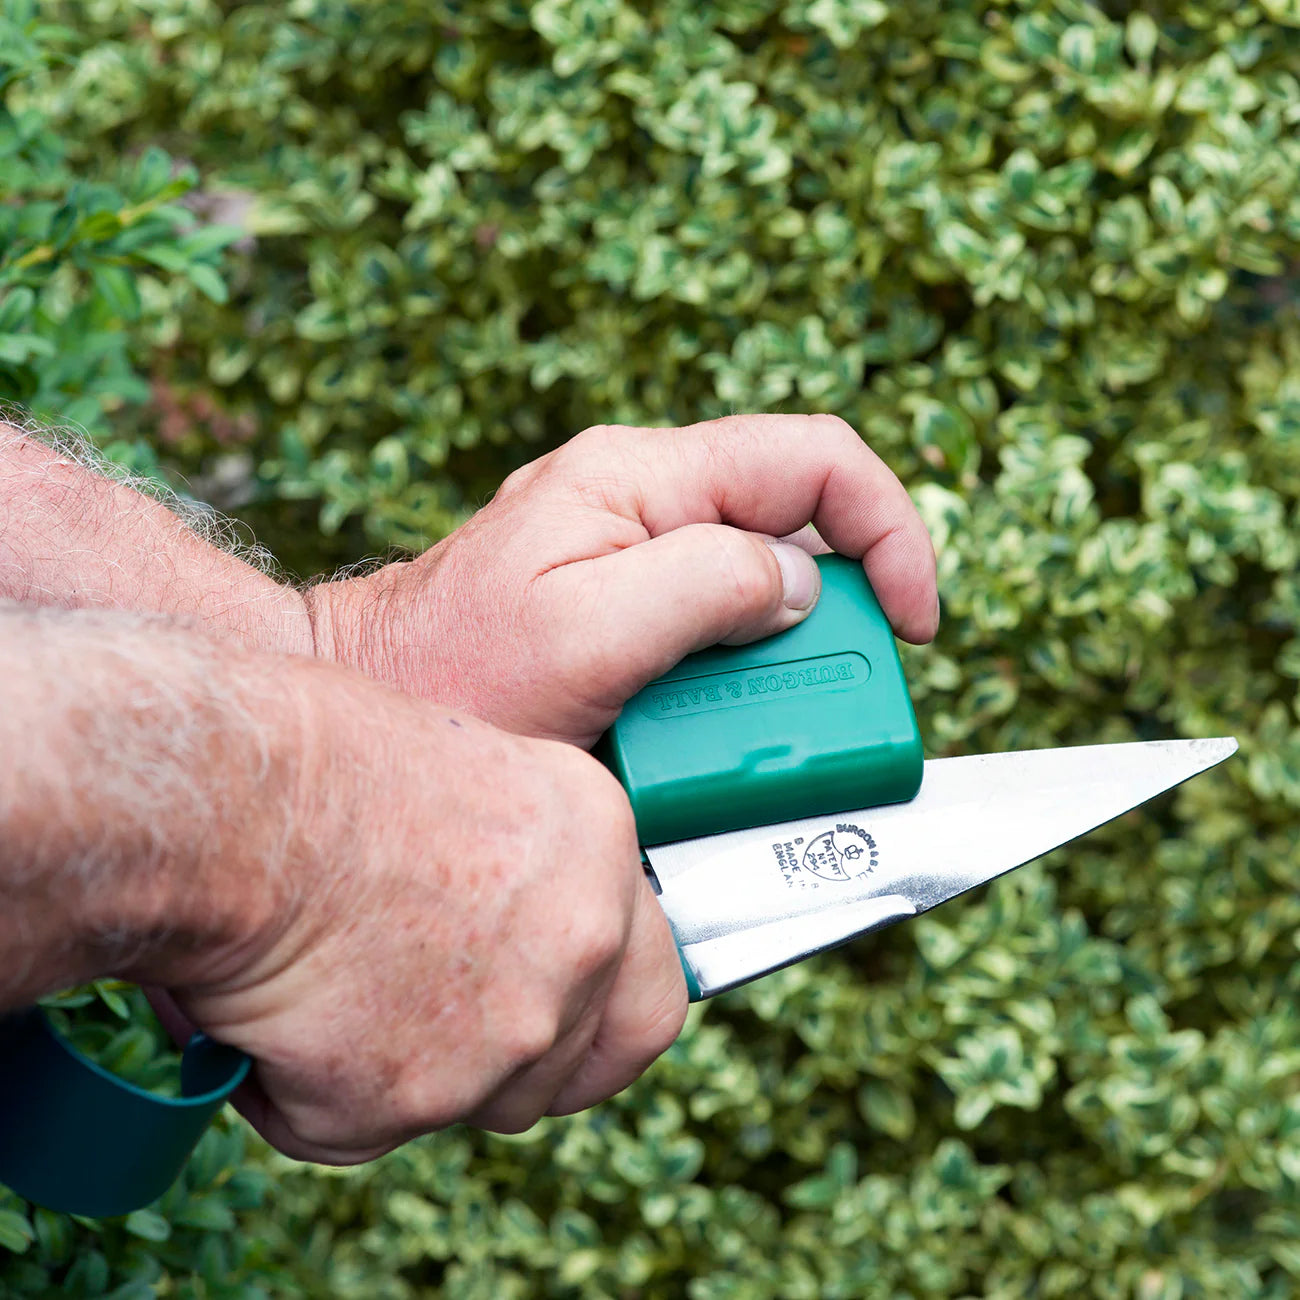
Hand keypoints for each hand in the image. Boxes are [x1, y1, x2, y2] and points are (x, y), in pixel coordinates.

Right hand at [148, 661, 684, 1161]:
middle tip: (425, 1027)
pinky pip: (354, 1126)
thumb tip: (492, 921)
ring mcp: (505, 1032)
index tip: (558, 1022)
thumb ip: (520, 864)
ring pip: (465, 1103)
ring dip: (405, 1073)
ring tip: (323, 993)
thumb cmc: (321, 753)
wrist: (234, 799)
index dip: (598, 1018)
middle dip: (499, 1061)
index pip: (649, 991)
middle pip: (564, 1066)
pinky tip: (265, 1017)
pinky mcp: (410, 1099)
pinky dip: (306, 1091)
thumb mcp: (468, 770)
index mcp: (599, 845)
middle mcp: (579, 944)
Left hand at [307, 414, 937, 745]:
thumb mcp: (581, 631)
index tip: (912, 622)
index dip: (887, 529)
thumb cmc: (445, 673)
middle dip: (833, 624)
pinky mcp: (623, 614)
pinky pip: (714, 638)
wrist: (362, 709)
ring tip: (734, 742)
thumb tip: (797, 583)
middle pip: (798, 531)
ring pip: (762, 594)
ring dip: (778, 674)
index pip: (813, 457)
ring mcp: (632, 559)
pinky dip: (732, 692)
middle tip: (820, 710)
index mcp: (642, 476)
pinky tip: (698, 741)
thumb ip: (701, 584)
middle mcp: (645, 503)